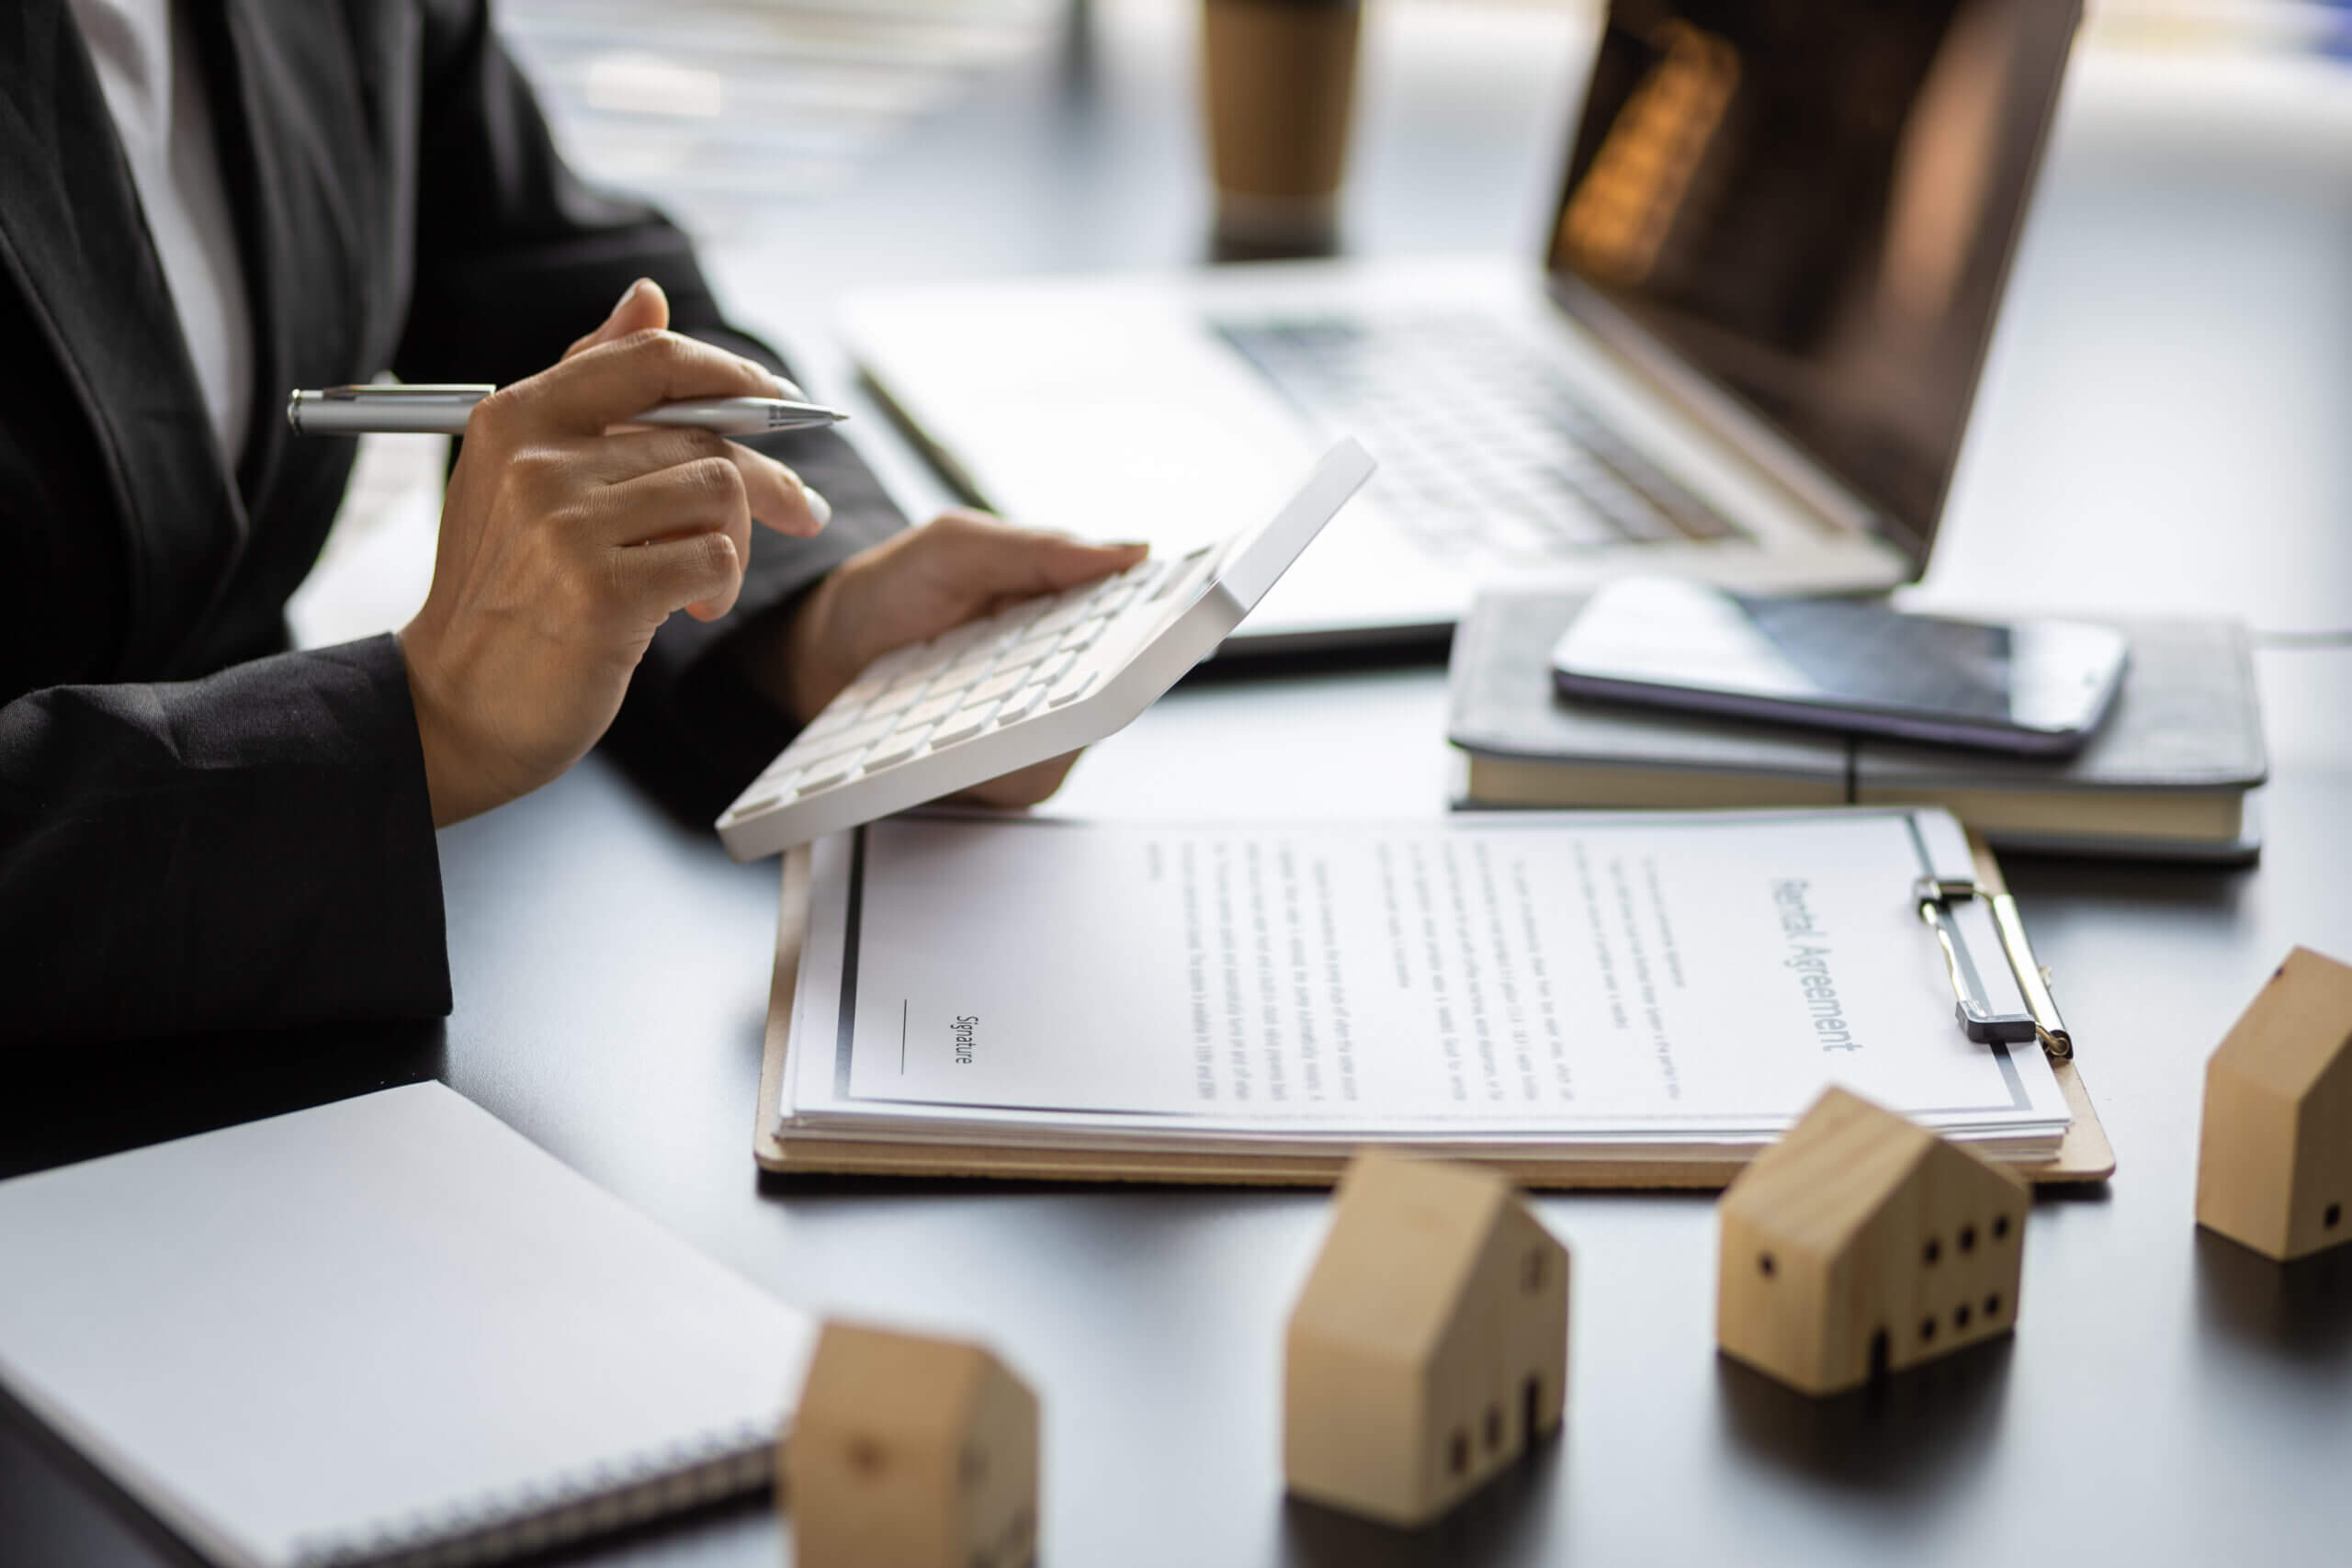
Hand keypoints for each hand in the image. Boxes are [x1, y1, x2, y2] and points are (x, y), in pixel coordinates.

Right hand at [400, 280, 828, 825]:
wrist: (457, 707)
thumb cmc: (508, 592)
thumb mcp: (524, 476)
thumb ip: (588, 385)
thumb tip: (647, 296)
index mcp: (516, 417)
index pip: (652, 357)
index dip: (734, 373)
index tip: (782, 401)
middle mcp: (536, 462)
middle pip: (704, 434)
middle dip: (765, 480)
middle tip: (800, 512)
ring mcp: (566, 527)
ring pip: (718, 493)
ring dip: (736, 545)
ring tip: (704, 585)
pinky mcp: (602, 594)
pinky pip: (715, 558)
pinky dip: (721, 586)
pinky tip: (690, 611)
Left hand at [757, 512, 1147, 806]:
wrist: (823, 653)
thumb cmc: (894, 592)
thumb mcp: (956, 546)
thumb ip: (1039, 549)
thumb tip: (1133, 551)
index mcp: (1072, 614)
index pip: (1142, 626)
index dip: (1170, 625)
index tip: (1181, 616)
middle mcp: (1068, 678)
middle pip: (1118, 688)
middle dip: (1105, 673)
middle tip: (1068, 656)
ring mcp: (1043, 733)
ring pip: (1077, 739)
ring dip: (1045, 721)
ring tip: (997, 694)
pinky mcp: (1011, 779)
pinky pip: (1030, 776)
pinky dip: (1004, 760)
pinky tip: (969, 739)